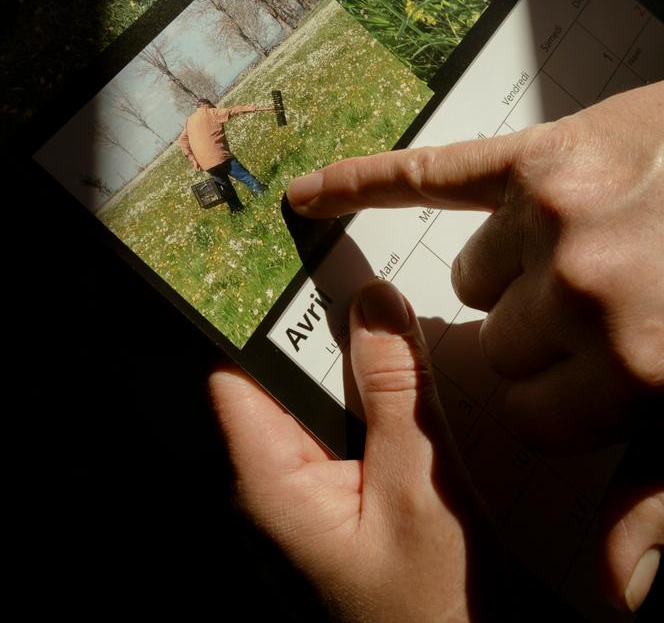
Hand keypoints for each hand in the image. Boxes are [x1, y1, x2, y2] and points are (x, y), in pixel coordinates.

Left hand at [210, 282, 500, 622]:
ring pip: (320, 390)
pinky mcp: (341, 484)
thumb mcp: (419, 489)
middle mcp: (278, 476)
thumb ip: (395, 391)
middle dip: (322, 324)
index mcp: (271, 478)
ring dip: (355, 355)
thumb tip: (375, 303)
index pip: (236, 369)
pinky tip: (406, 368)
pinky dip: (374, 386)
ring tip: (390, 315)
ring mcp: (310, 482)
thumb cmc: (431, 611)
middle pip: (282, 370)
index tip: (287, 258)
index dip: (254, 309)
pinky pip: (347, 416)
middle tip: (363, 275)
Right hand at [287, 82, 663, 453]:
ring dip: (514, 271)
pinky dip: (363, 184)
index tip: (599, 369)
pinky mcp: (538, 154)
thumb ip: (663, 490)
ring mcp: (553, 214)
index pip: (533, 415)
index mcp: (628, 364)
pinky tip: (311, 194)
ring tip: (590, 239)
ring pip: (478, 274)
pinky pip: (428, 175)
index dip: (566, 398)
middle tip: (611, 296)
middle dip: (545, 336)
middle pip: (500, 345)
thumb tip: (617, 588)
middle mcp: (581, 290)